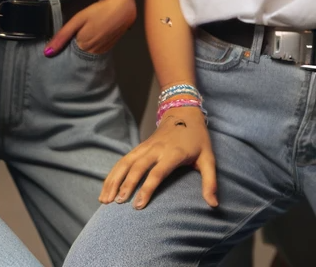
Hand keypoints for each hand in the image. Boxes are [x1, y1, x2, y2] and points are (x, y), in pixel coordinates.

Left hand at [45, 0, 136, 55]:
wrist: (122, 9)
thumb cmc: (98, 12)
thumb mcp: (77, 21)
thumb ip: (62, 36)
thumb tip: (47, 53)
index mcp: (84, 47)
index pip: (67, 55)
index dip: (61, 50)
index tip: (56, 47)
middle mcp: (94, 54)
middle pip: (77, 56)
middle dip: (70, 50)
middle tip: (70, 38)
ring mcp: (102, 52)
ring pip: (86, 54)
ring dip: (81, 49)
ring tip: (79, 36)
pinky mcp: (108, 49)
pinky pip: (95, 52)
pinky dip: (90, 47)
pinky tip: (89, 37)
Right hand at [100, 106, 216, 209]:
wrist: (182, 112)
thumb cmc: (197, 138)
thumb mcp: (209, 159)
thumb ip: (210, 182)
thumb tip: (213, 205)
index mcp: (172, 153)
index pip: (156, 173)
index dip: (146, 189)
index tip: (138, 205)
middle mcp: (155, 149)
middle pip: (136, 167)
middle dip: (125, 185)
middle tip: (117, 203)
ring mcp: (145, 147)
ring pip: (124, 162)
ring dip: (113, 179)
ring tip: (104, 198)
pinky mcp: (140, 147)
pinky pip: (123, 160)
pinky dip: (113, 173)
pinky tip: (107, 187)